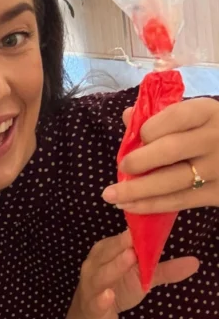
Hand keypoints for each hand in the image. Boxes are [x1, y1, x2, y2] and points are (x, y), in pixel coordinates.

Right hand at [61, 230, 198, 318]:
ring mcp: (92, 285)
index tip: (145, 221)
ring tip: (130, 258)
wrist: (91, 316)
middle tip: (135, 237)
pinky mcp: (92, 306)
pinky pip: (96, 302)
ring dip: (115, 267)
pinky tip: (109, 296)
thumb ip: (164, 270)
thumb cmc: (116, 288)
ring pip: (102, 275)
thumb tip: (195, 262)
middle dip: (121, 245)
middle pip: (108, 252)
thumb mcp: (141, 278)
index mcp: (106, 252)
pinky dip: (102, 299)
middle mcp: (95, 265)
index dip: (131, 232)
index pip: (119, 240)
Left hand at [102, 98, 218, 211]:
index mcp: (209, 113)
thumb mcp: (196, 117)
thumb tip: (127, 116)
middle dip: (139, 161)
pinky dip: (151, 205)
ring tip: (111, 195)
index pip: (175, 117)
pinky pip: (179, 201)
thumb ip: (162, 116)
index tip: (140, 136)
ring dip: (137, 190)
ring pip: (172, 182)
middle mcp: (216, 140)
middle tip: (121, 168)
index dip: (151, 128)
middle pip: (170, 151)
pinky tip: (130, 205)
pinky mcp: (218, 194)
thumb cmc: (213, 132)